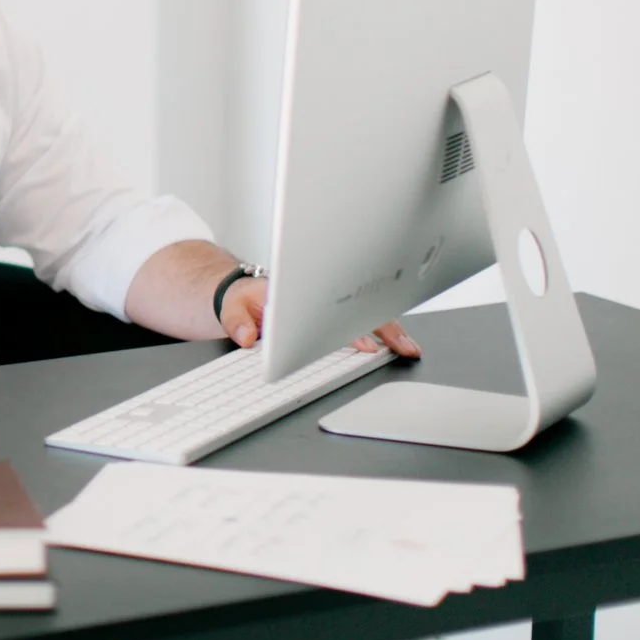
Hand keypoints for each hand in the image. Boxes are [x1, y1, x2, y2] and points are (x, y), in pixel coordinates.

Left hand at [215, 276, 419, 360]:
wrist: (238, 292)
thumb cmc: (240, 299)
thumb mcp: (230, 308)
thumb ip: (237, 323)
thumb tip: (249, 337)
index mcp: (296, 292)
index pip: (330, 311)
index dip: (350, 328)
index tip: (367, 344)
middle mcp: (317, 294)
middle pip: (358, 309)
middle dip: (386, 327)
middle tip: (406, 347)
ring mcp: (326, 303)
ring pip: (365, 313)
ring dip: (390, 329)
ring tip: (409, 347)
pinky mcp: (330, 313)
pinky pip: (361, 318)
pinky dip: (381, 329)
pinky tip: (395, 342)